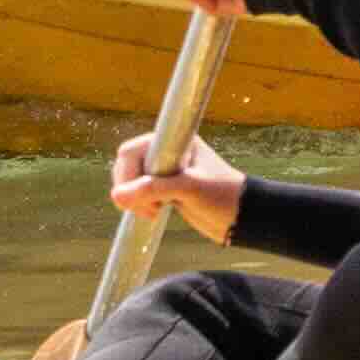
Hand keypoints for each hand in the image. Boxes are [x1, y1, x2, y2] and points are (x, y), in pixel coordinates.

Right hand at [106, 130, 245, 237]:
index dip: (128, 173)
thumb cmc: (223, 196)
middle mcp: (167, 153)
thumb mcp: (189, 190)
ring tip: (154, 212)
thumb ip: (154, 189)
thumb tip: (117, 195)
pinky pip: (137, 193)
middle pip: (126, 166)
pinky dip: (138, 204)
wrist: (242, 217)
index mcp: (175, 142)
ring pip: (129, 182)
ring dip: (133, 199)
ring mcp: (164, 171)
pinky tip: (153, 213)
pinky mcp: (163, 189)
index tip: (139, 193)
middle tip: (150, 208)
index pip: (132, 150)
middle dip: (129, 189)